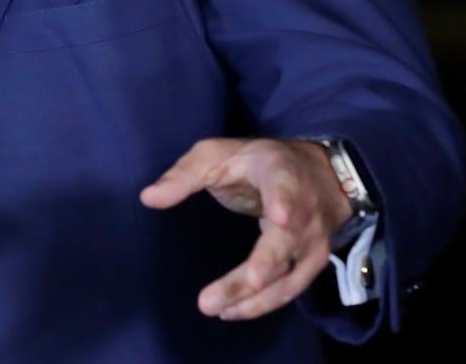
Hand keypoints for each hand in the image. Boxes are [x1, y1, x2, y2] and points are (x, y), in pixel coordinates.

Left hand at [139, 137, 351, 319]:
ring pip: (288, 274)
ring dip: (254, 297)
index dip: (284, 202)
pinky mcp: (312, 263)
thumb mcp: (216, 154)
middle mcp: (305, 210)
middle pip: (285, 242)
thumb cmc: (255, 163)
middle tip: (234, 289)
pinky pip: (290, 289)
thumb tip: (147, 198)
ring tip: (217, 309)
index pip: (286, 188)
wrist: (318, 175)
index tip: (279, 217)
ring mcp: (313, 240)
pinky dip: (262, 304)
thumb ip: (184, 174)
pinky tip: (232, 311)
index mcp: (281, 174)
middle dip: (260, 268)